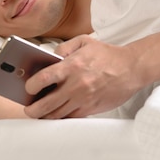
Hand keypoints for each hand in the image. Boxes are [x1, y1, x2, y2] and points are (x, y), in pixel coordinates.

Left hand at [23, 35, 143, 118]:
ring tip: (40, 113)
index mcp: (72, 66)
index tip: (28, 87)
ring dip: (45, 115)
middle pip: (46, 104)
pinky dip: (62, 117)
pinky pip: (71, 117)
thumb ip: (64, 47)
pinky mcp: (91, 108)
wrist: (131, 68)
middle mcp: (76, 85)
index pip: (43, 79)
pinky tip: (57, 113)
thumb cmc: (108, 55)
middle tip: (29, 108)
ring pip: (57, 114)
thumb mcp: (84, 42)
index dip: (31, 85)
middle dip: (33, 109)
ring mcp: (83, 99)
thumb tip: (49, 57)